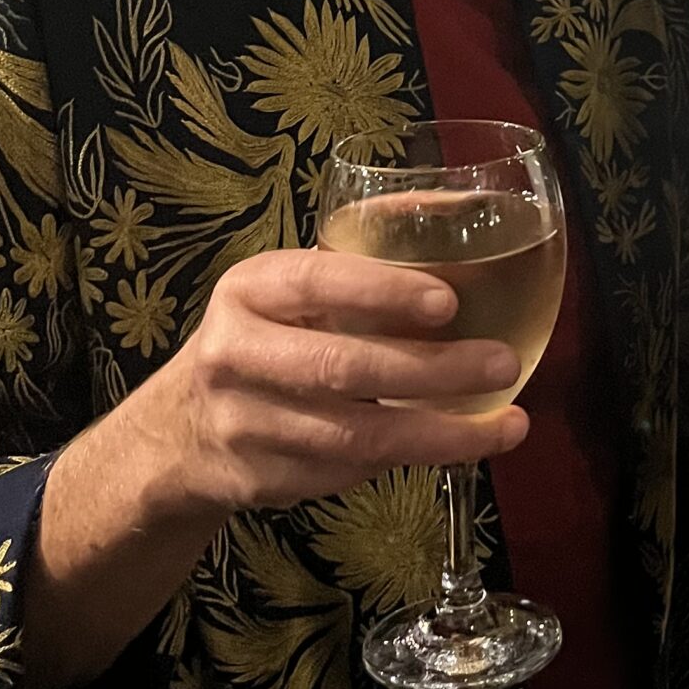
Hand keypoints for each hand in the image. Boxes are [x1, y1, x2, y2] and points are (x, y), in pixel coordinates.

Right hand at [125, 247, 528, 527]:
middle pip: (342, 367)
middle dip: (434, 369)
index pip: (316, 281)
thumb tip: (461, 208)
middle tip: (503, 364)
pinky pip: (348, 473)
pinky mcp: (261, 479)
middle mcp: (236, 354)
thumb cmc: (268, 337)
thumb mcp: (292, 288)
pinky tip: (456, 445)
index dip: (383, 290)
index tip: (449, 301)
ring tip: (506, 424)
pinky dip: (408, 460)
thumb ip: (363, 256)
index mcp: (250, 289)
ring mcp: (243, 424)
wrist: (182, 429)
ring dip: (440, 434)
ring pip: (355, 436)